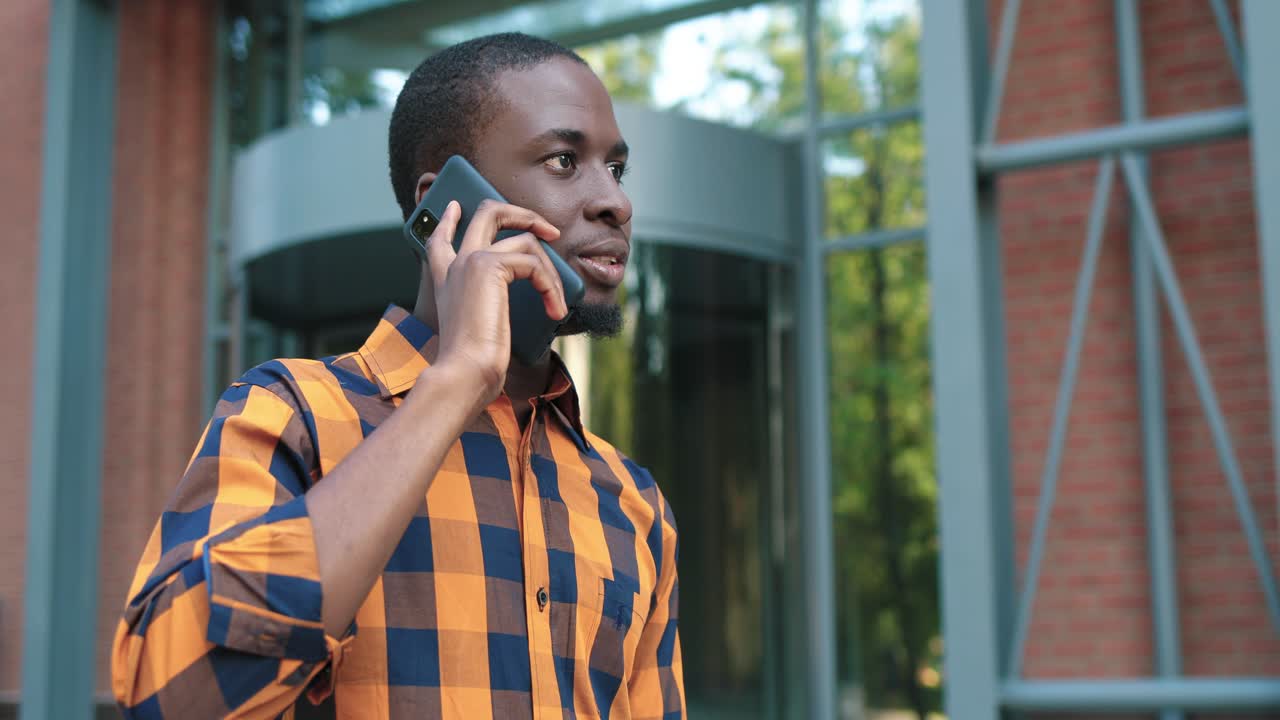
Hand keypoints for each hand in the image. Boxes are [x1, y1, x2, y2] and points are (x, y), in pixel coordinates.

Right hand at [424, 199, 568, 409]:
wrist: (465, 370)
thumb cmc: (475, 360)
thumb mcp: (482, 322)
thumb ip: (493, 298)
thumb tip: (529, 281)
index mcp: (445, 278)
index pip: (440, 239)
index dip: (447, 220)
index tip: (455, 207)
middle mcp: (455, 263)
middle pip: (487, 213)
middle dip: (522, 213)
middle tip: (549, 230)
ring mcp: (470, 259)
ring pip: (525, 240)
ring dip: (551, 271)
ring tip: (557, 302)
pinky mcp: (488, 265)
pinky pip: (534, 263)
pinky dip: (550, 287)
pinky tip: (554, 310)